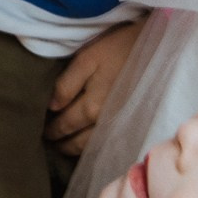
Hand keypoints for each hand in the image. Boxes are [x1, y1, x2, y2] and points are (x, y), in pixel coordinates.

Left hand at [44, 20, 142, 155]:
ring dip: (75, 149)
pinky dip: (95, 147)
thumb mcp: (87, 58)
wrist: (158, 48)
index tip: (39, 131)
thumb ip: (66, 84)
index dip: (50, 130)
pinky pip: (109, 142)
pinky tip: (88, 144)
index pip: (64, 125)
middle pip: (77, 142)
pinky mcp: (132, 122)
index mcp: (92, 107)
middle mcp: (105, 123)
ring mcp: (120, 125)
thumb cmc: (119, 48)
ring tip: (63, 146)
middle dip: (60, 143)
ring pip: (93, 147)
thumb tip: (50, 107)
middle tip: (47, 143)